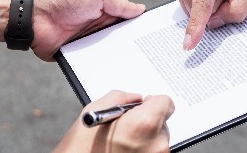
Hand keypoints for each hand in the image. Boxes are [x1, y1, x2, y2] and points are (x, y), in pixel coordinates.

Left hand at [30, 0, 144, 60]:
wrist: (36, 16)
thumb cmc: (64, 0)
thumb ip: (119, 4)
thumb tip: (140, 9)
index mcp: (104, 12)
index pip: (127, 22)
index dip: (138, 29)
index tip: (152, 37)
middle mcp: (97, 29)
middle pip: (120, 41)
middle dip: (130, 47)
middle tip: (146, 56)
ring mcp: (87, 44)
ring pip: (108, 55)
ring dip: (116, 59)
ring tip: (132, 67)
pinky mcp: (76, 57)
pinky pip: (92, 65)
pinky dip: (99, 67)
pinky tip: (111, 72)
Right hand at [54, 91, 173, 152]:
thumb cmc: (80, 149)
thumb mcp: (94, 111)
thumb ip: (120, 98)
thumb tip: (135, 98)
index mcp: (144, 124)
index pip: (166, 102)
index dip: (152, 102)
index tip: (142, 106)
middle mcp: (156, 144)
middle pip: (162, 122)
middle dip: (146, 121)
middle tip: (124, 129)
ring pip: (157, 140)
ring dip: (144, 139)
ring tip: (120, 144)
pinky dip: (142, 152)